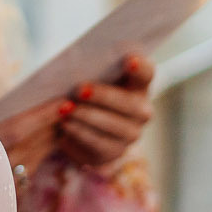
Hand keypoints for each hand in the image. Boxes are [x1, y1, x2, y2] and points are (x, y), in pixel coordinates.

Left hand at [55, 54, 154, 169]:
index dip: (140, 67)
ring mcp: (130, 134)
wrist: (81, 127)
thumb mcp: (91, 78)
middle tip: (79, 89)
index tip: (129, 60)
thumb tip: (73, 65)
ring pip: (113, 126)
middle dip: (103, 96)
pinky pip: (99, 144)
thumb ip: (91, 69)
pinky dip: (80, 132)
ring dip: (87, 116)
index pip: (146, 73)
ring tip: (66, 108)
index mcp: (137, 84)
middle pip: (129, 104)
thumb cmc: (87, 93)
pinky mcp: (114, 152)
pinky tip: (66, 124)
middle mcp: (141, 111)